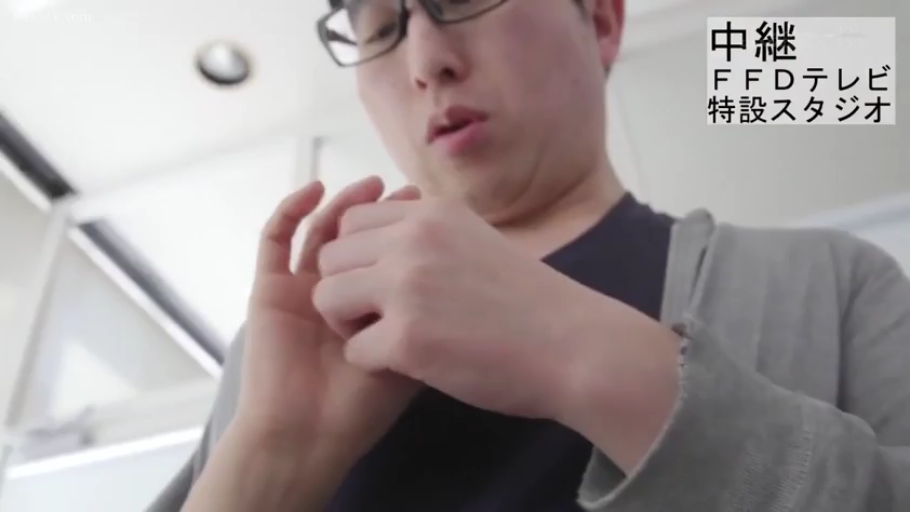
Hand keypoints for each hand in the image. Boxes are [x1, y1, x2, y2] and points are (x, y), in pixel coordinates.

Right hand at [236, 176, 421, 467]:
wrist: (309, 436)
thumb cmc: (362, 407)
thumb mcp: (412, 358)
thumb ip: (426, 317)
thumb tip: (457, 270)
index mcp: (370, 309)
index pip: (388, 255)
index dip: (408, 230)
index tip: (436, 210)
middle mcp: (339, 294)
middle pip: (358, 237)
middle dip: (383, 212)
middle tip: (410, 194)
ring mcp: (302, 289)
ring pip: (322, 231)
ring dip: (346, 205)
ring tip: (373, 184)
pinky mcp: (270, 290)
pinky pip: (274, 241)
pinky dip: (291, 211)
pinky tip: (315, 189)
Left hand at [312, 197, 607, 420]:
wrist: (574, 346)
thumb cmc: (532, 303)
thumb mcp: (478, 242)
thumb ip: (431, 237)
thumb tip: (385, 242)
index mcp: (431, 213)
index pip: (352, 222)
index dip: (358, 257)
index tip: (382, 283)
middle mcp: (413, 239)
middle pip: (330, 258)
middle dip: (345, 290)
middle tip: (379, 316)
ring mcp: (407, 286)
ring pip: (327, 298)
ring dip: (348, 324)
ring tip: (387, 339)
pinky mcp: (407, 337)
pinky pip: (353, 349)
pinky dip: (374, 363)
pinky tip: (410, 364)